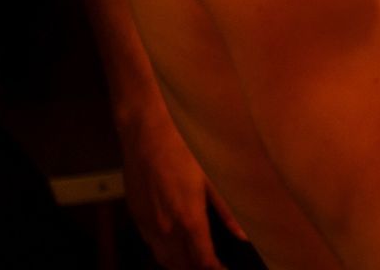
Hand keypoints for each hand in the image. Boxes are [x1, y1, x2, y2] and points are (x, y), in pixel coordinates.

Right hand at [116, 100, 247, 268]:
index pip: (201, 260)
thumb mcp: (215, 173)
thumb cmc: (183, 143)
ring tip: (198, 264)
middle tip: (216, 267)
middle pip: (180, 265)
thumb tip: (244, 233)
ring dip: (180, 265)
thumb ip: (229, 208)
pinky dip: (165, 252)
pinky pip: (150, 243)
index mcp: (187, 217)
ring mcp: (146, 220)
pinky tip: (176, 247)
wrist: (145, 124)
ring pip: (163, 258)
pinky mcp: (135, 212)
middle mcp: (164, 225)